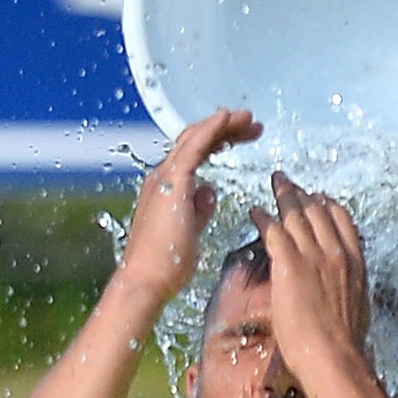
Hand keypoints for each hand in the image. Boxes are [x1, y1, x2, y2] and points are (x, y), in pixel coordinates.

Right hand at [116, 108, 261, 305]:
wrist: (145, 280)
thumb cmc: (166, 265)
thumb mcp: (191, 230)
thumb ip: (198, 208)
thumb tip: (208, 192)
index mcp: (167, 187)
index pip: (195, 153)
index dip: (219, 140)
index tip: (241, 136)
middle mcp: (162, 177)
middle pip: (196, 141)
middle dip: (226, 129)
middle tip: (251, 123)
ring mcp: (165, 178)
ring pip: (196, 138)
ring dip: (224, 125)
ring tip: (248, 118)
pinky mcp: (172, 183)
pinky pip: (194, 147)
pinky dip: (211, 129)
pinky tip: (227, 117)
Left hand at [251, 172, 371, 368]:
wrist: (333, 355)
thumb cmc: (346, 342)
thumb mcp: (358, 305)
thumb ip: (350, 287)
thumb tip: (347, 288)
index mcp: (354, 261)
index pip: (341, 219)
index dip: (327, 204)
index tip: (318, 196)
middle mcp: (336, 252)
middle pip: (317, 210)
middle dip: (302, 192)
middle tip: (290, 182)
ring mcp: (313, 256)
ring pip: (296, 214)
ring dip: (284, 195)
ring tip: (275, 182)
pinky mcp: (290, 265)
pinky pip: (274, 231)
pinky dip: (263, 218)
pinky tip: (254, 211)